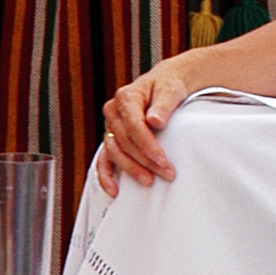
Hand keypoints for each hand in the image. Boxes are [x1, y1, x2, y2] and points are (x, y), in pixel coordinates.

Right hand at [97, 58, 198, 192]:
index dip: (147, 145)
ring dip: (131, 169)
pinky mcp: (112, 138)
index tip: (162, 160)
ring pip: (115, 152)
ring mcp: (110, 126)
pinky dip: (106, 175)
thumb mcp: (171, 90)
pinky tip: (113, 190)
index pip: (133, 125)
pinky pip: (104, 158)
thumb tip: (155, 121)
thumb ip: (163, 105)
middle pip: (125, 141)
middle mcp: (113, 111)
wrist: (165, 84)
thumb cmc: (169, 87)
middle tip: (167, 173)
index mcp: (126, 97)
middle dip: (145, 160)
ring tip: (150, 181)